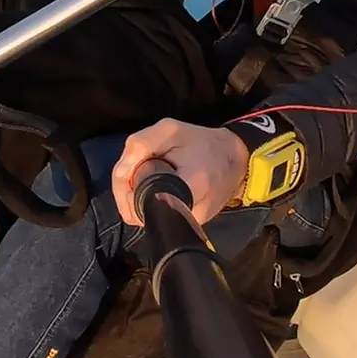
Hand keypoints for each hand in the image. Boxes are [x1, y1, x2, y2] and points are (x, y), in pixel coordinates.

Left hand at [110, 118, 249, 225]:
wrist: (236, 160)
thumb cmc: (202, 143)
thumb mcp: (170, 130)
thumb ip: (140, 146)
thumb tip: (120, 173)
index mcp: (183, 190)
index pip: (137, 205)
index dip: (124, 190)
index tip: (129, 173)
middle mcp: (187, 216)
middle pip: (138, 214)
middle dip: (129, 193)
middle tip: (140, 170)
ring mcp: (188, 225)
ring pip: (147, 217)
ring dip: (139, 197)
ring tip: (150, 176)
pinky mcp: (190, 226)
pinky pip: (160, 217)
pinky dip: (153, 202)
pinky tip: (160, 186)